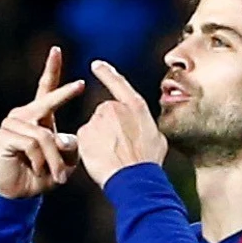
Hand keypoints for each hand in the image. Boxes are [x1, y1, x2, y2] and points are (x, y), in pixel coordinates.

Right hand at [0, 47, 84, 198]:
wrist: (22, 192)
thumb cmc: (45, 173)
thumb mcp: (66, 159)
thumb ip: (71, 146)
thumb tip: (62, 138)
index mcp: (39, 115)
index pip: (45, 88)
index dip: (51, 69)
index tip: (57, 50)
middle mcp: (23, 114)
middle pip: (48, 101)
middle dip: (65, 95)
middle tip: (81, 84)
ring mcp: (11, 123)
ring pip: (45, 134)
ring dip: (55, 158)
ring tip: (56, 174)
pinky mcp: (3, 136)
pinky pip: (32, 144)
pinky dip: (41, 160)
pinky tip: (37, 169)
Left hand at [77, 59, 167, 184]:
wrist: (134, 177)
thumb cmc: (148, 161)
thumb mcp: (156, 137)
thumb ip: (144, 125)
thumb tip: (141, 126)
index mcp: (135, 107)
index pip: (118, 83)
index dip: (107, 73)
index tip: (96, 65)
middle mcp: (114, 108)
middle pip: (105, 114)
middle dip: (109, 129)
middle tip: (120, 149)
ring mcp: (97, 120)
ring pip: (93, 129)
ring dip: (99, 140)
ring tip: (113, 157)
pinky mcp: (84, 133)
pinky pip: (84, 140)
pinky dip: (90, 149)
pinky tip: (102, 160)